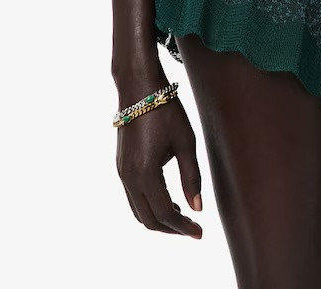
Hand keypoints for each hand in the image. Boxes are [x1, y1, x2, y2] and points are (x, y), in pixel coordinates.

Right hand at [116, 91, 204, 237]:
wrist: (138, 86)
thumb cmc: (166, 110)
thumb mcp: (185, 141)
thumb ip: (191, 177)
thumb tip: (197, 209)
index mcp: (145, 172)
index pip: (165, 213)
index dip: (183, 227)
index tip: (200, 233)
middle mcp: (129, 177)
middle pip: (148, 219)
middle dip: (171, 229)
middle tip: (192, 230)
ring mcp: (121, 172)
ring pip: (138, 211)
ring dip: (159, 219)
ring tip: (182, 216)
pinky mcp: (120, 166)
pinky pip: (133, 197)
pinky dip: (149, 206)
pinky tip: (167, 199)